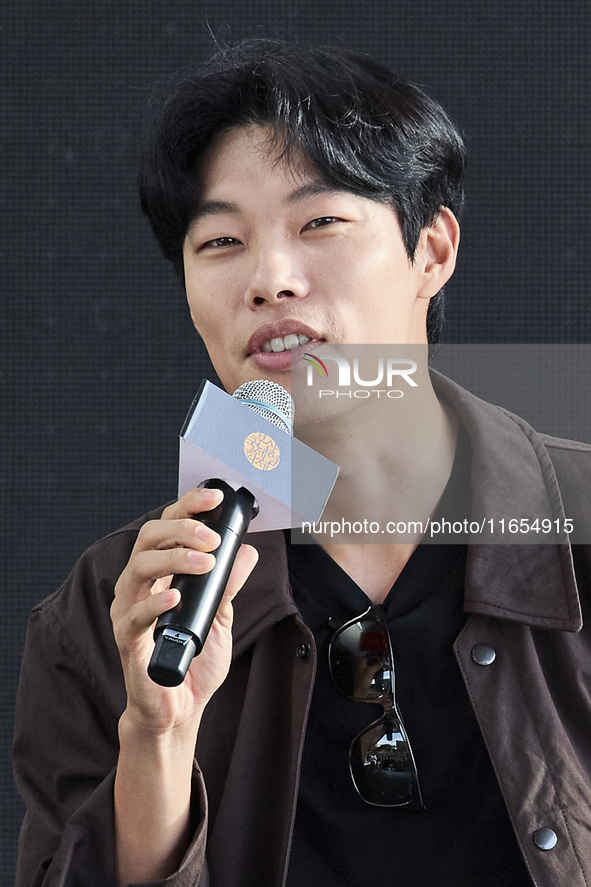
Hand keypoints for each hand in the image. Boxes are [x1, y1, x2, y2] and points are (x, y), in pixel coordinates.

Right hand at [111, 486, 258, 735]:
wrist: (180, 709)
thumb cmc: (194, 661)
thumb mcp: (221, 617)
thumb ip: (228, 584)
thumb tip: (247, 551)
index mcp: (159, 574)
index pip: (166, 528)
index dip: (187, 507)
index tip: (213, 497)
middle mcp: (139, 586)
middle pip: (149, 538)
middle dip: (182, 528)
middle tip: (213, 537)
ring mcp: (129, 610)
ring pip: (139, 567)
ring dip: (175, 558)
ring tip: (206, 563)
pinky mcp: (127, 639)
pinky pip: (135, 614)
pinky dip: (156, 603)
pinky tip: (176, 597)